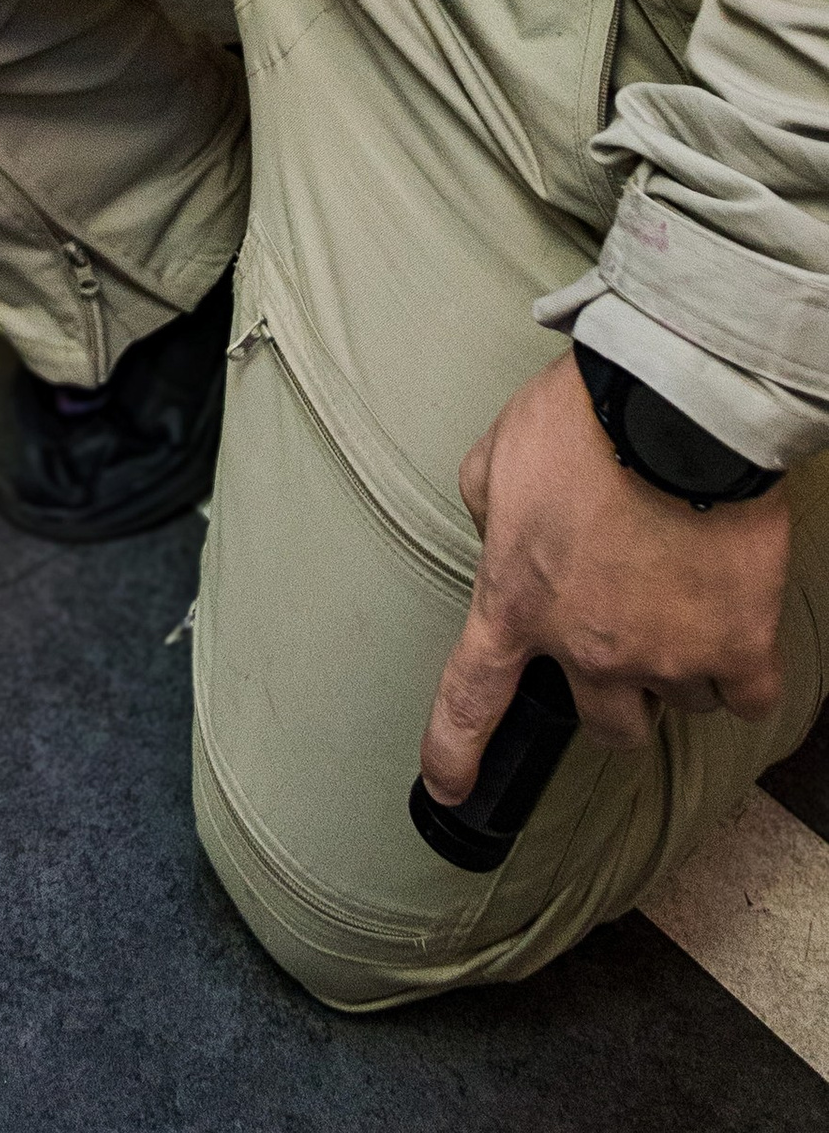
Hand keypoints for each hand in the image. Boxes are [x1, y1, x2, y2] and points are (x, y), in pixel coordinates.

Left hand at [419, 350, 790, 801]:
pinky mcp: (738, 650)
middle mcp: (587, 648)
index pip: (470, 700)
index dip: (454, 753)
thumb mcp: (495, 457)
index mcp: (516, 601)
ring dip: (680, 664)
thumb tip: (501, 535)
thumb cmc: (581, 420)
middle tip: (631, 635)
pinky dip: (742, 671)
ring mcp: (666, 657)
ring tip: (684, 590)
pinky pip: (744, 698)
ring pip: (679, 702)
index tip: (452, 789)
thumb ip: (489, 512)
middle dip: (615, 693)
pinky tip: (734, 623)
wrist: (673, 407)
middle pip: (605, 724)